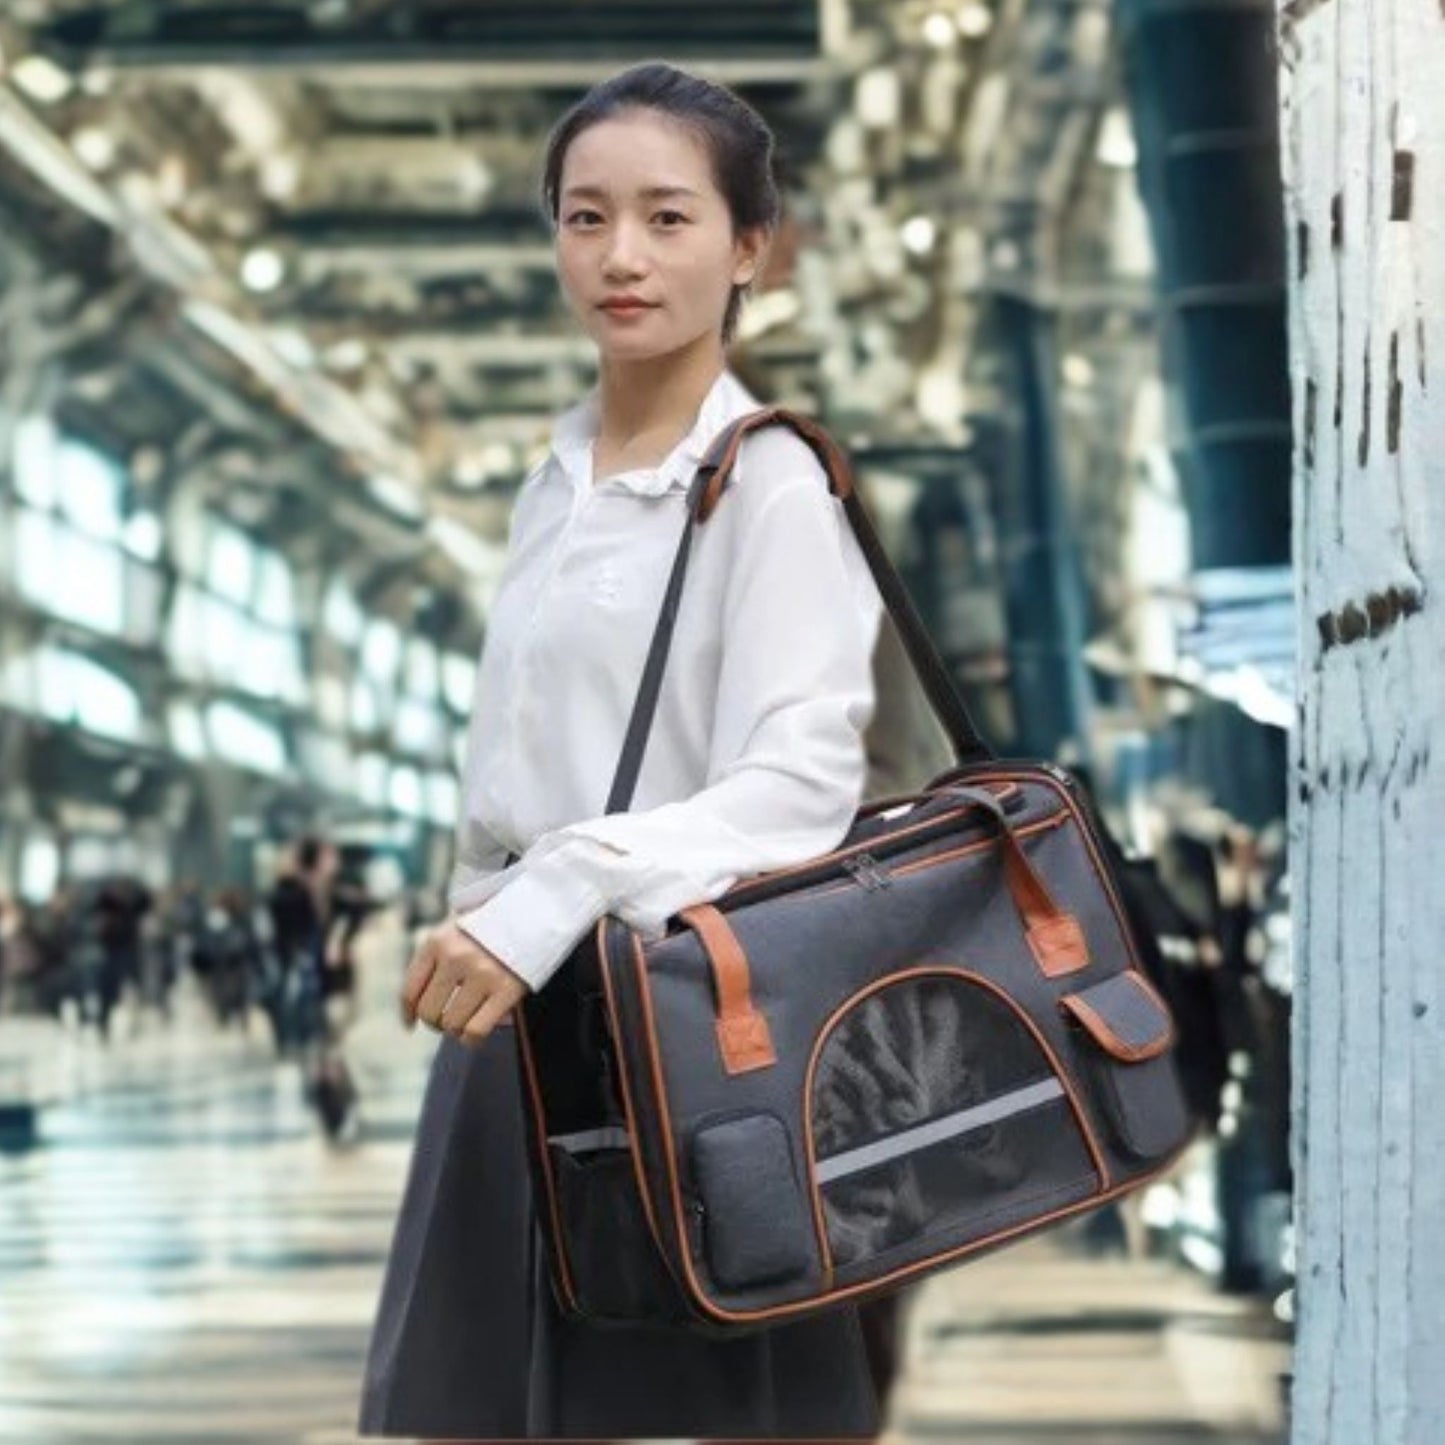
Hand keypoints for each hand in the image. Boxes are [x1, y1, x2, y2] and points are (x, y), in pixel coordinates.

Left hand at [400, 917, 530, 1045]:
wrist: (533, 912)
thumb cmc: (488, 928)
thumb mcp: (453, 932)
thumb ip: (434, 962)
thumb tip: (414, 1011)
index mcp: (437, 942)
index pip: (410, 990)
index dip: (407, 1013)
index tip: (410, 1024)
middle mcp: (455, 956)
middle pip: (429, 1011)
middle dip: (435, 1022)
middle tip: (446, 1021)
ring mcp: (482, 973)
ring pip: (452, 1024)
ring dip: (456, 1030)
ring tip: (465, 1022)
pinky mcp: (506, 989)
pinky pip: (476, 1031)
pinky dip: (471, 1039)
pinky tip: (474, 1034)